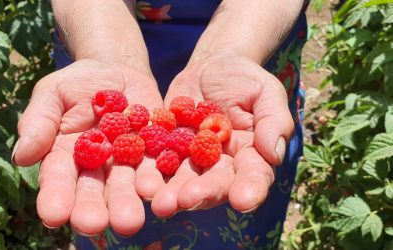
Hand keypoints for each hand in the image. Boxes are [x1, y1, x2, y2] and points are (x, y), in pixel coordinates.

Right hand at [12, 59, 162, 235]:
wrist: (118, 71)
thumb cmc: (78, 83)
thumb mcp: (53, 94)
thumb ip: (39, 122)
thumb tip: (22, 157)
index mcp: (65, 156)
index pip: (58, 178)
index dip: (56, 196)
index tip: (53, 215)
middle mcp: (96, 166)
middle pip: (93, 191)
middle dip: (93, 209)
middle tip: (93, 224)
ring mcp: (126, 162)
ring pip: (126, 186)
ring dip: (127, 203)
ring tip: (129, 221)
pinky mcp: (153, 153)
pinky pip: (156, 168)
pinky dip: (156, 181)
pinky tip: (157, 191)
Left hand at [148, 53, 293, 216]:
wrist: (212, 67)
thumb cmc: (245, 80)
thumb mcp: (265, 93)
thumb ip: (273, 121)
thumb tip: (274, 155)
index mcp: (251, 155)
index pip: (254, 175)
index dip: (250, 189)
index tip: (242, 201)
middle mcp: (221, 164)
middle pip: (214, 183)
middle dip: (202, 194)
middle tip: (186, 200)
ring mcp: (193, 159)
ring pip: (184, 180)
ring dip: (172, 192)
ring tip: (160, 202)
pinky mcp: (169, 148)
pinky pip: (159, 161)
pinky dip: (151, 173)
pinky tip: (141, 182)